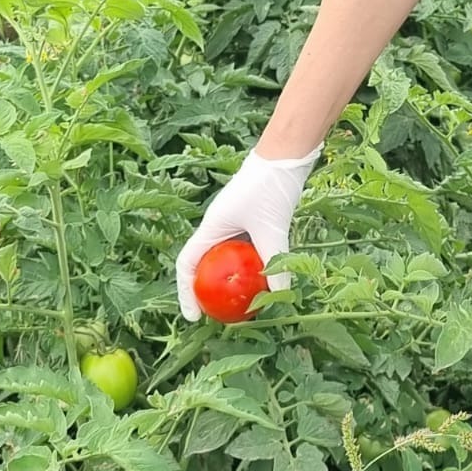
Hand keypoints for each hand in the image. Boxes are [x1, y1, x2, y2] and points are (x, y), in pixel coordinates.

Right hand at [175, 146, 321, 320]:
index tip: (194, 316)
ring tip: (244, 304)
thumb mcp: (272, 228)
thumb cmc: (270, 185)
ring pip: (228, 259)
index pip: (187, 264)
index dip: (185, 291)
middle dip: (209, 291)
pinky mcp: (254, 221)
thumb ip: (275, 260)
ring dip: (232, 280)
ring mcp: (236, 223)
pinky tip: (268, 280)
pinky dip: (252, 266)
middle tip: (222, 316)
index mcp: (212, 227)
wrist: (286, 154)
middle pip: (206, 264)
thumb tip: (282, 294)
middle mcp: (219, 226)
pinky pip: (246, 250)